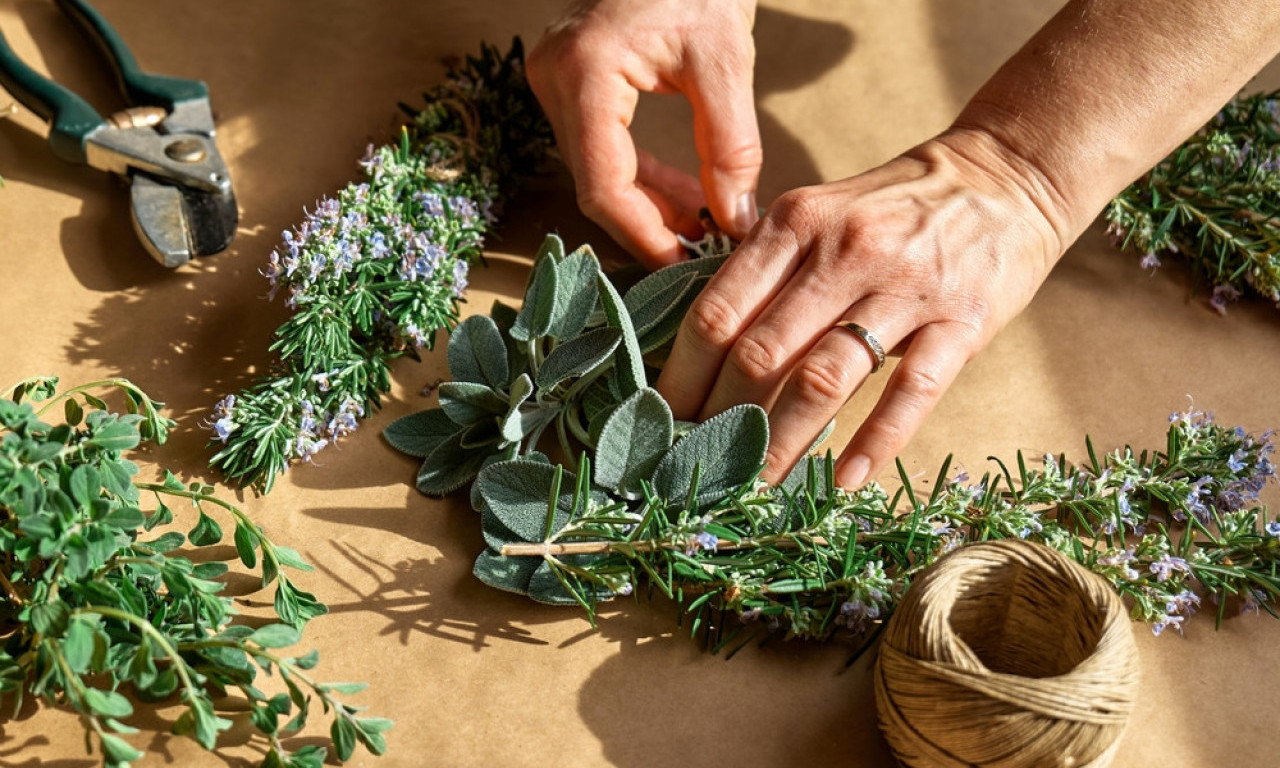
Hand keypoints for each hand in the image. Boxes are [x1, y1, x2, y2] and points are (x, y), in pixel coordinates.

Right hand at [527, 0, 762, 268]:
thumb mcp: (725, 61)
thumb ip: (730, 148)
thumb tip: (733, 220)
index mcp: (585, 72)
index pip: (603, 184)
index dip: (642, 234)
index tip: (683, 264)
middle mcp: (554, 80)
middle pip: (595, 184)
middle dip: (650, 223)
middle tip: (702, 249)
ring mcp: (554, 84)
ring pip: (596, 172)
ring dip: (648, 204)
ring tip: (702, 222)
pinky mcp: (568, 87)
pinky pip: (600, 150)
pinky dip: (641, 176)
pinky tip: (681, 195)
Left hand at [655, 129, 1068, 486]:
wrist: (1006, 177)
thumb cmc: (894, 207)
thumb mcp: (818, 215)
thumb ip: (766, 271)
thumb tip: (703, 350)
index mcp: (795, 223)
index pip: (718, 311)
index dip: (683, 374)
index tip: (663, 419)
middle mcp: (842, 252)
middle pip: (760, 353)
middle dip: (721, 420)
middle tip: (699, 465)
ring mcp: (904, 288)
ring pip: (824, 378)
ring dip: (781, 443)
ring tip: (755, 487)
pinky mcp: (962, 321)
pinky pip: (910, 391)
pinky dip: (873, 442)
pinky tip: (842, 482)